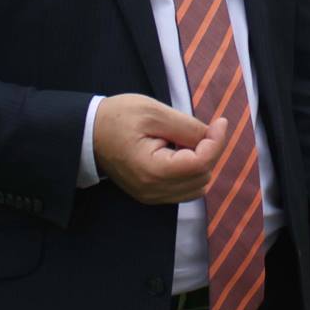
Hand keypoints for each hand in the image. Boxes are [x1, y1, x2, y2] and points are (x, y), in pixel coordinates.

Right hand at [93, 94, 226, 205]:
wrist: (88, 133)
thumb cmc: (118, 118)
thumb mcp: (154, 113)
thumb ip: (187, 127)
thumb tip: (213, 134)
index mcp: (152, 171)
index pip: (200, 164)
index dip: (217, 142)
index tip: (220, 121)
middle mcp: (153, 191)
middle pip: (202, 176)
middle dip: (210, 151)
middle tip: (204, 127)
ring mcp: (151, 196)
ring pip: (197, 186)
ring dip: (203, 162)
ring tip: (188, 139)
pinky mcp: (151, 194)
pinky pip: (184, 189)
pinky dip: (192, 171)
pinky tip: (182, 151)